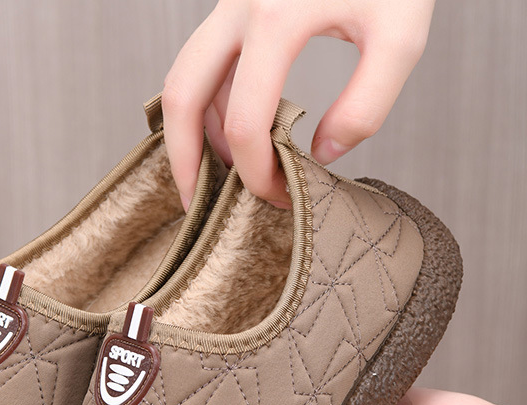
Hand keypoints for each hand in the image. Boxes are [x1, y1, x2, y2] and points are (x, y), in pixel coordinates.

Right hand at [162, 0, 435, 207]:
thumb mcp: (401, 36)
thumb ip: (366, 105)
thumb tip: (321, 157)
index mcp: (276, 17)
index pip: (248, 124)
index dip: (258, 174)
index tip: (280, 198)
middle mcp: (237, 9)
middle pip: (182, 99)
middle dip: (184, 161)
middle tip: (195, 206)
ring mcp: (229, 4)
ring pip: (185, 81)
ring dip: (194, 135)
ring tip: (217, 177)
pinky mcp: (235, 5)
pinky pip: (203, 65)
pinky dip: (210, 106)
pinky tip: (232, 134)